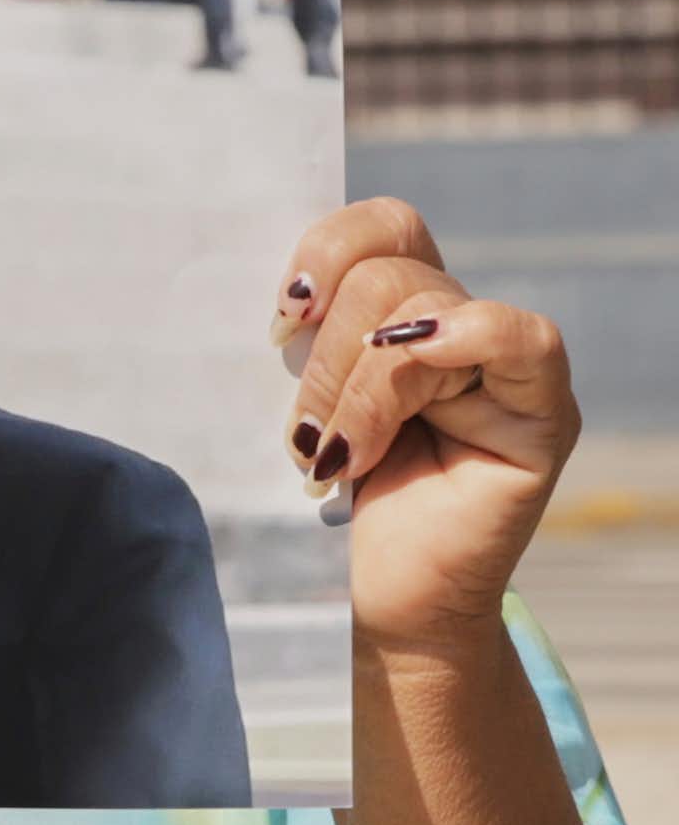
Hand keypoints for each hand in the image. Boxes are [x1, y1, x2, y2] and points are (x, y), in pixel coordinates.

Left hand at [272, 198, 578, 661]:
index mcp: (400, 309)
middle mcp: (458, 326)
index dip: (326, 250)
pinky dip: (451, 343)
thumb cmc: (330, 496)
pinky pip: (520, 339)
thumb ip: (308, 332)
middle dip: (328, 351)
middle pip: (388, 272)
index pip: (383, 226)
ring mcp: (507, 368)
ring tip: (332, 455)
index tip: (282, 317)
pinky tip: (406, 395)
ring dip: (359, 387)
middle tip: (307, 431)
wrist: (383, 598)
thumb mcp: (306, 395)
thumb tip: (289, 294)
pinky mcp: (543, 417)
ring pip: (421, 309)